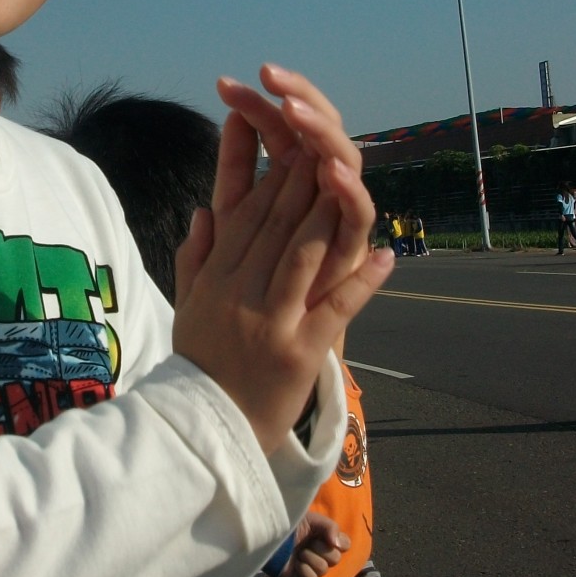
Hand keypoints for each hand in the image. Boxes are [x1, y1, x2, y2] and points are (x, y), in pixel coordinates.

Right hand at [174, 74, 392, 453]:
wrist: (204, 432)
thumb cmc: (199, 365)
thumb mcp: (188, 305)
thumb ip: (195, 256)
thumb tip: (205, 209)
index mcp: (216, 279)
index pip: (246, 216)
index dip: (272, 179)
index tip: (294, 148)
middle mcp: (240, 294)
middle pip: (276, 226)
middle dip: (304, 181)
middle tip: (328, 144)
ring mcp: (270, 322)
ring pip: (304, 256)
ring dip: (330, 214)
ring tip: (352, 181)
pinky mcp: (298, 353)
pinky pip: (336, 309)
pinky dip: (364, 282)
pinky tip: (387, 256)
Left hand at [211, 65, 378, 306]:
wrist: (269, 349)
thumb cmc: (254, 287)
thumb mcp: (233, 223)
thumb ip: (234, 173)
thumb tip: (229, 119)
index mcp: (288, 180)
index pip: (275, 129)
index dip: (254, 104)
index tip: (224, 84)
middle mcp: (320, 191)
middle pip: (313, 132)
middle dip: (291, 100)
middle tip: (268, 73)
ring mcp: (339, 217)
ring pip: (341, 159)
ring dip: (320, 132)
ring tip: (293, 109)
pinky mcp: (353, 250)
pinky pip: (360, 214)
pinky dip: (348, 191)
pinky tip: (329, 168)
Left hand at [278, 510, 348, 576]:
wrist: (268, 535)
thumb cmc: (289, 525)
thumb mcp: (311, 519)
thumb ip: (329, 527)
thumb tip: (338, 544)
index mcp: (324, 539)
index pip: (345, 545)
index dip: (340, 542)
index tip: (327, 537)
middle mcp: (320, 554)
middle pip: (336, 558)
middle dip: (321, 548)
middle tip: (308, 542)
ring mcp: (311, 568)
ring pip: (323, 568)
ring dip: (309, 557)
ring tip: (298, 552)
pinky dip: (304, 569)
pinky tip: (295, 563)